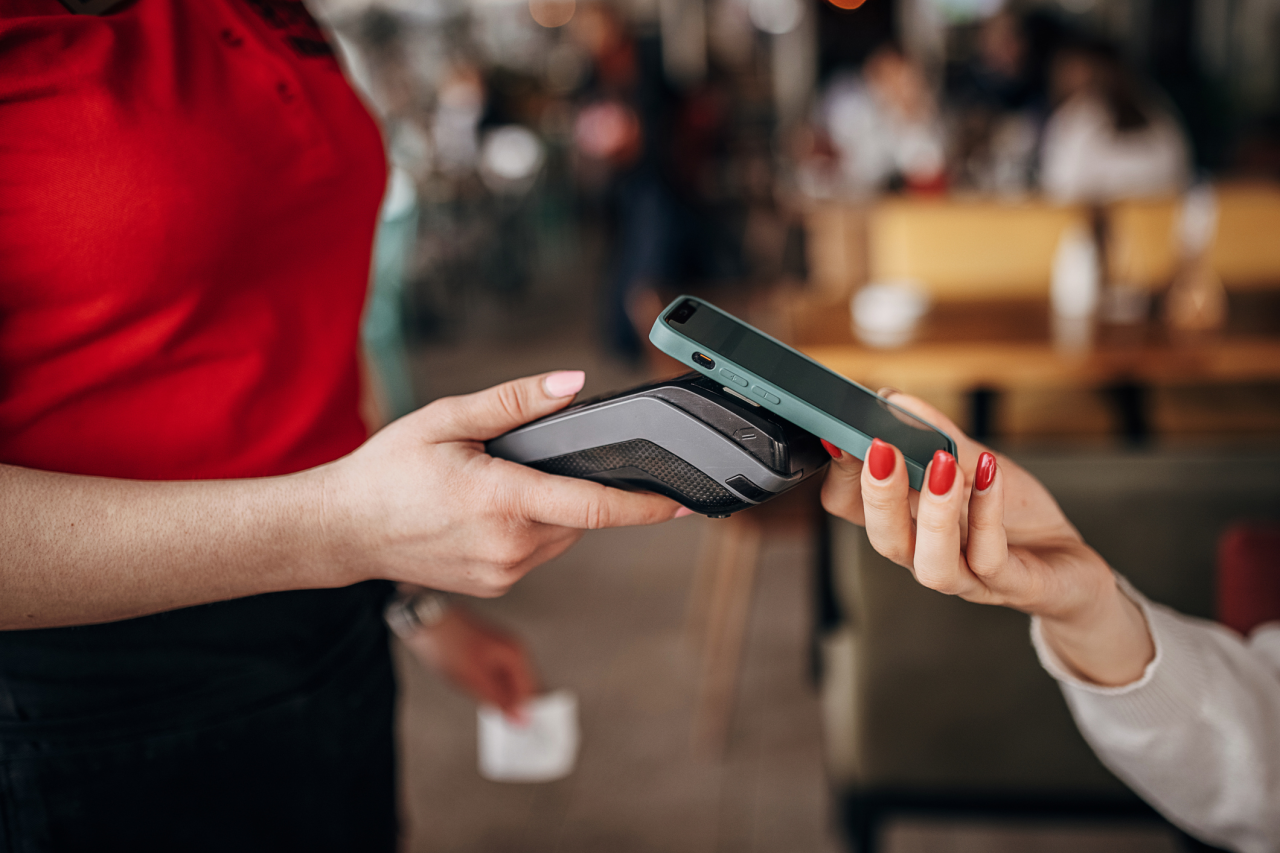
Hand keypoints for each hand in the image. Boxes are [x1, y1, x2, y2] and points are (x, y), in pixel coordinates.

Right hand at [317, 371, 686, 596]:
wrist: (342, 530)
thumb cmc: (387, 471)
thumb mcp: (447, 418)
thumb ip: (516, 402)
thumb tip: (574, 384)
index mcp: (503, 501)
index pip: (595, 508)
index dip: (645, 507)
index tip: (682, 504)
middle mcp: (510, 546)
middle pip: (580, 515)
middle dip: (573, 485)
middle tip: (525, 461)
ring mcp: (503, 572)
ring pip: (561, 535)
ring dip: (552, 508)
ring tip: (498, 485)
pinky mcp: (496, 585)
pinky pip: (538, 551)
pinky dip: (532, 528)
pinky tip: (490, 511)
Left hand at [402, 605, 537, 719]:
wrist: (427, 619)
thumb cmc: (449, 645)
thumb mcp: (475, 681)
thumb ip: (500, 701)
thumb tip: (521, 719)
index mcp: (516, 656)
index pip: (531, 694)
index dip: (525, 714)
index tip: (520, 732)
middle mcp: (514, 651)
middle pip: (523, 688)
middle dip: (514, 707)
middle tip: (503, 725)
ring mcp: (501, 649)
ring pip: (509, 683)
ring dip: (501, 698)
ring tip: (486, 705)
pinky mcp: (488, 651)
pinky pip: (498, 676)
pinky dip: (492, 688)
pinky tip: (478, 692)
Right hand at [820, 392, 1153, 686]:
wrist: (1068, 563)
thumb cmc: (1013, 517)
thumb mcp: (972, 464)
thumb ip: (933, 436)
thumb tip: (894, 399)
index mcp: (905, 525)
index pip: (851, 507)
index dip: (840, 473)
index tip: (839, 432)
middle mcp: (925, 555)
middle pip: (884, 538)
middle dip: (878, 493)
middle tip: (880, 448)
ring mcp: (967, 577)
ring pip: (932, 563)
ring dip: (933, 512)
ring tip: (940, 465)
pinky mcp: (1010, 585)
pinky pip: (991, 556)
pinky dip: (987, 511)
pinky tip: (988, 472)